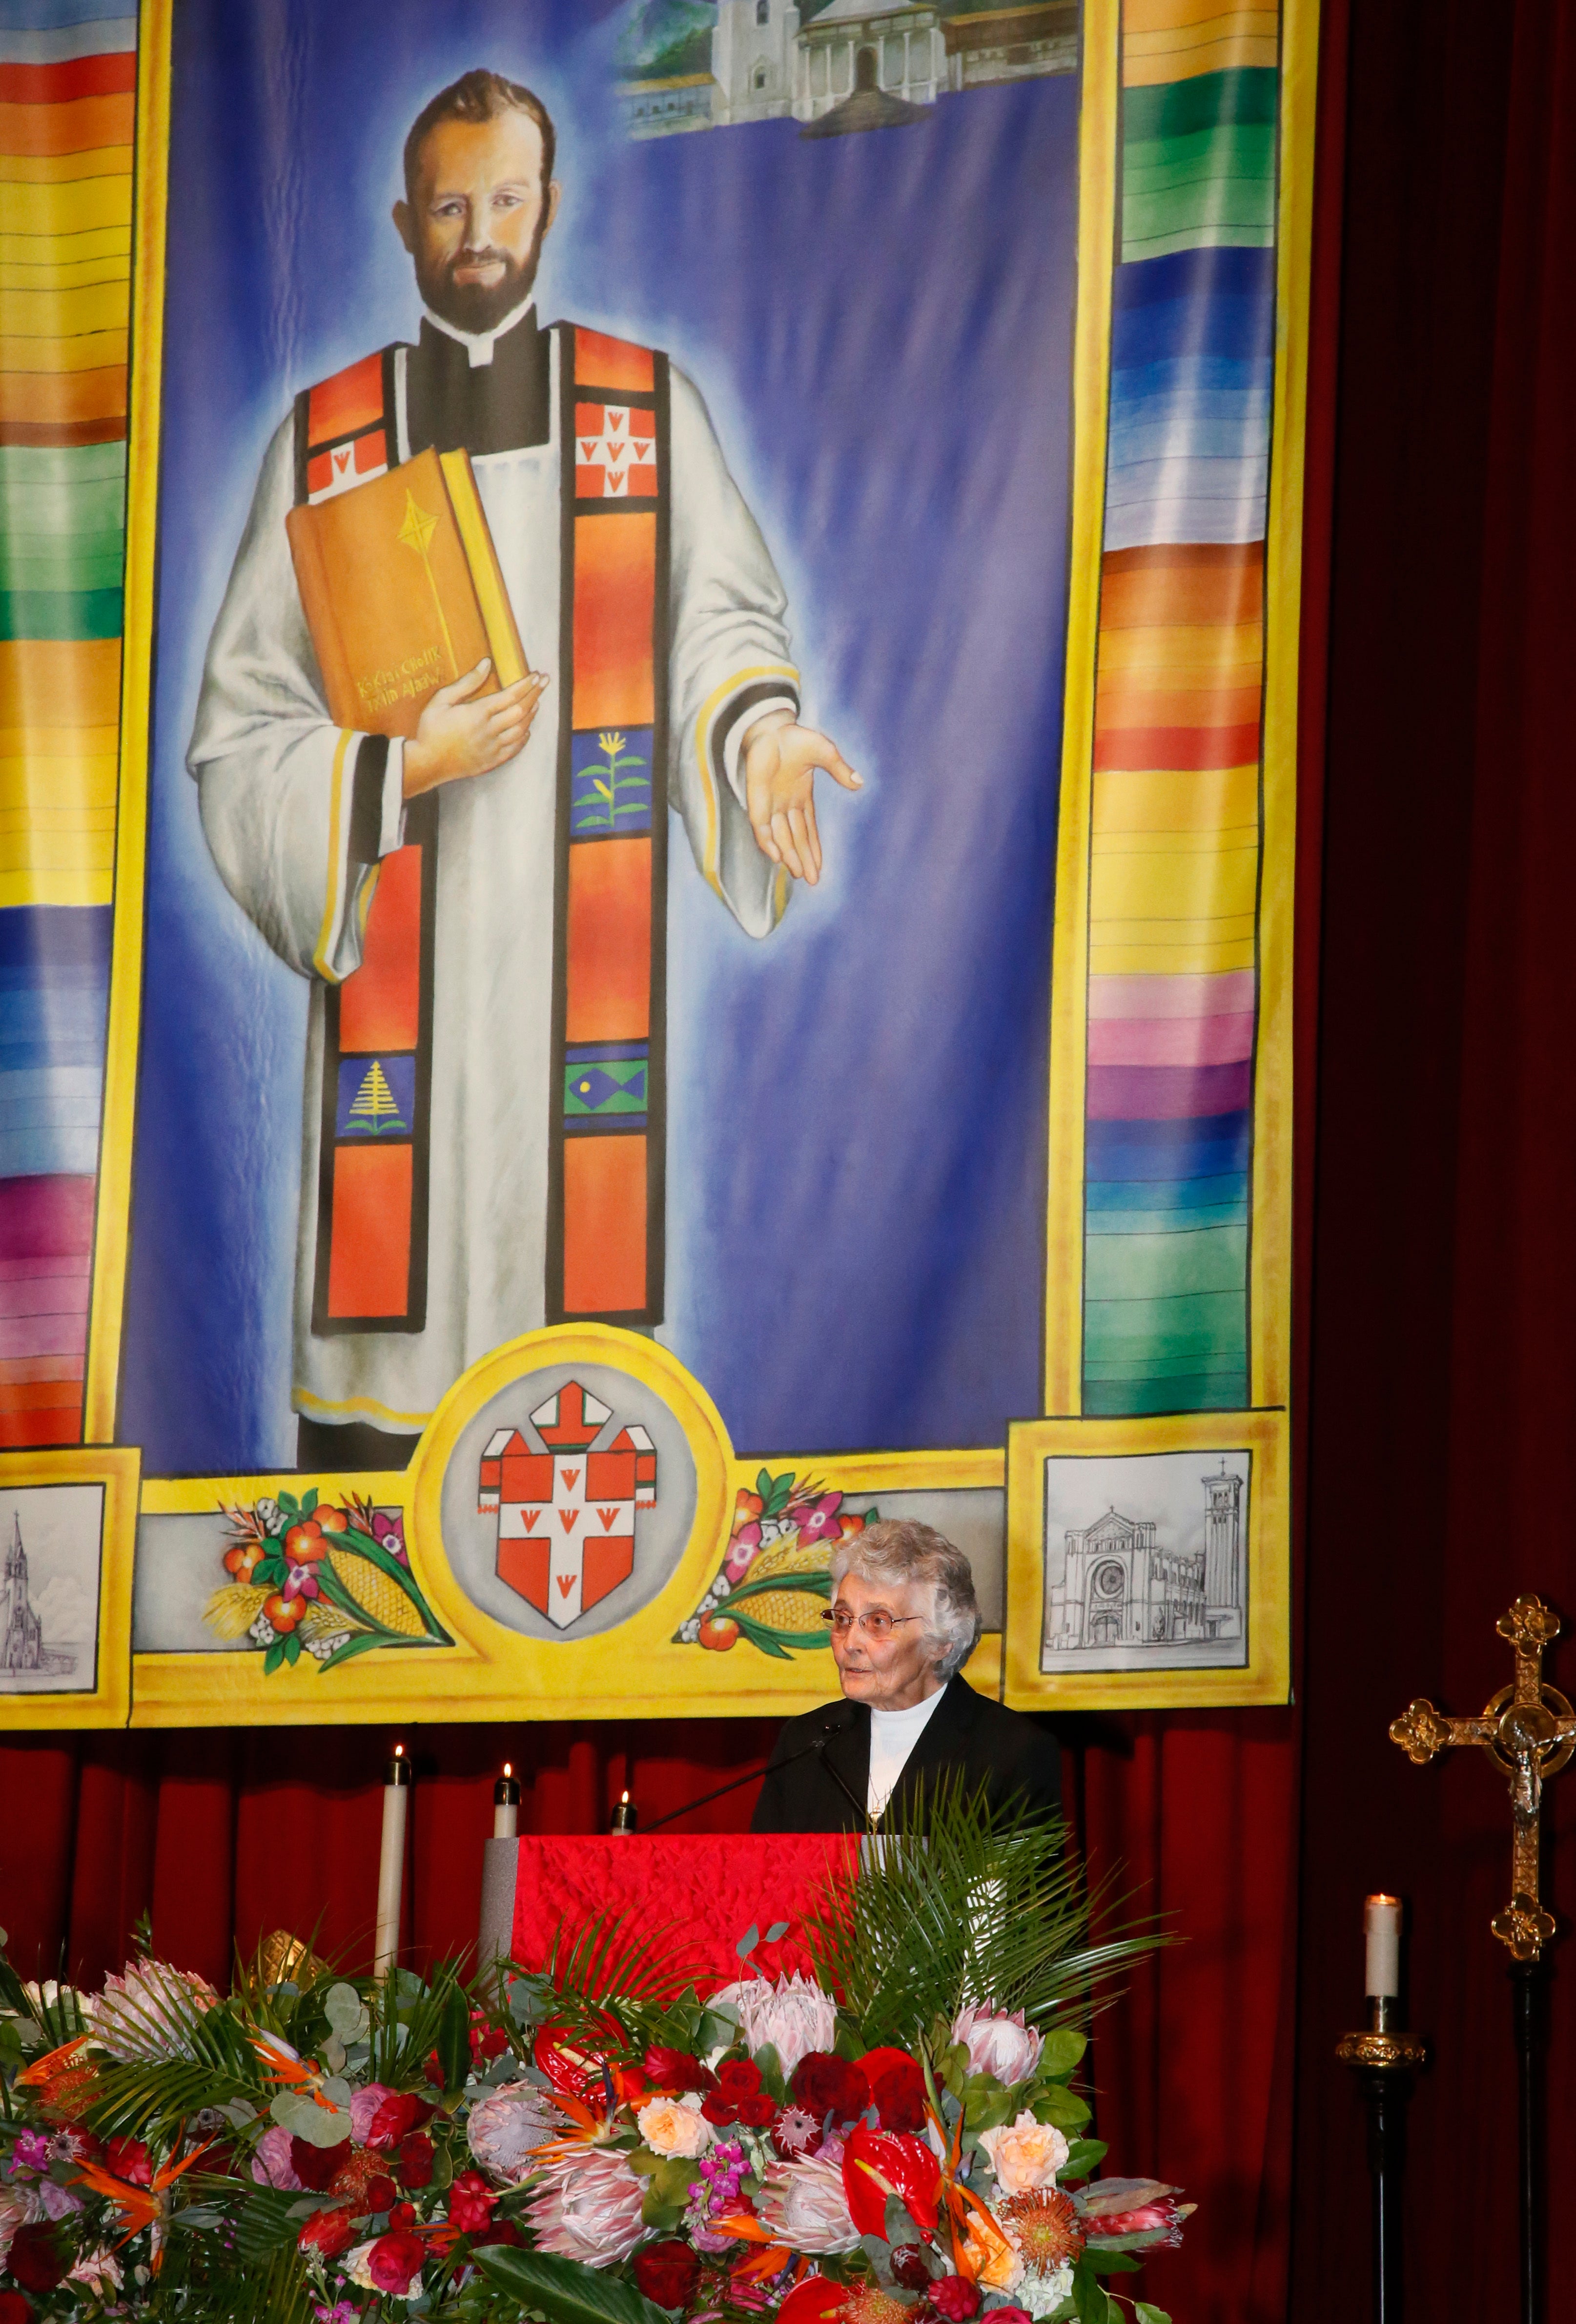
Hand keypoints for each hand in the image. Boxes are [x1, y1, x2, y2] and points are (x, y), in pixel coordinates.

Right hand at [402, 659, 548, 798]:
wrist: (426, 764)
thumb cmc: (430, 730)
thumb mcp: (441, 700)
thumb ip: (466, 682)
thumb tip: (486, 663)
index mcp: (477, 713)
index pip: (510, 696)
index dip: (526, 684)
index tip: (537, 675)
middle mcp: (489, 731)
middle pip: (520, 710)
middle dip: (535, 694)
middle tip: (544, 682)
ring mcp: (492, 748)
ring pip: (521, 729)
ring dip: (531, 714)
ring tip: (536, 702)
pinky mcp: (492, 761)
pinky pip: (515, 749)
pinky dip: (524, 737)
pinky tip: (527, 728)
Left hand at [742, 710, 860, 884]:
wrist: (771, 725)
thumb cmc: (796, 737)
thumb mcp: (825, 753)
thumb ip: (839, 770)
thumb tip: (859, 783)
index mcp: (801, 796)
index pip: (808, 829)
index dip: (813, 848)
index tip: (819, 867)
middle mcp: (785, 804)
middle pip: (796, 838)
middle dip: (804, 859)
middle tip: (812, 881)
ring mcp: (770, 802)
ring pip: (781, 836)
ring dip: (789, 855)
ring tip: (799, 874)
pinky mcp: (756, 798)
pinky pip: (761, 825)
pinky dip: (768, 840)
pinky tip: (776, 856)